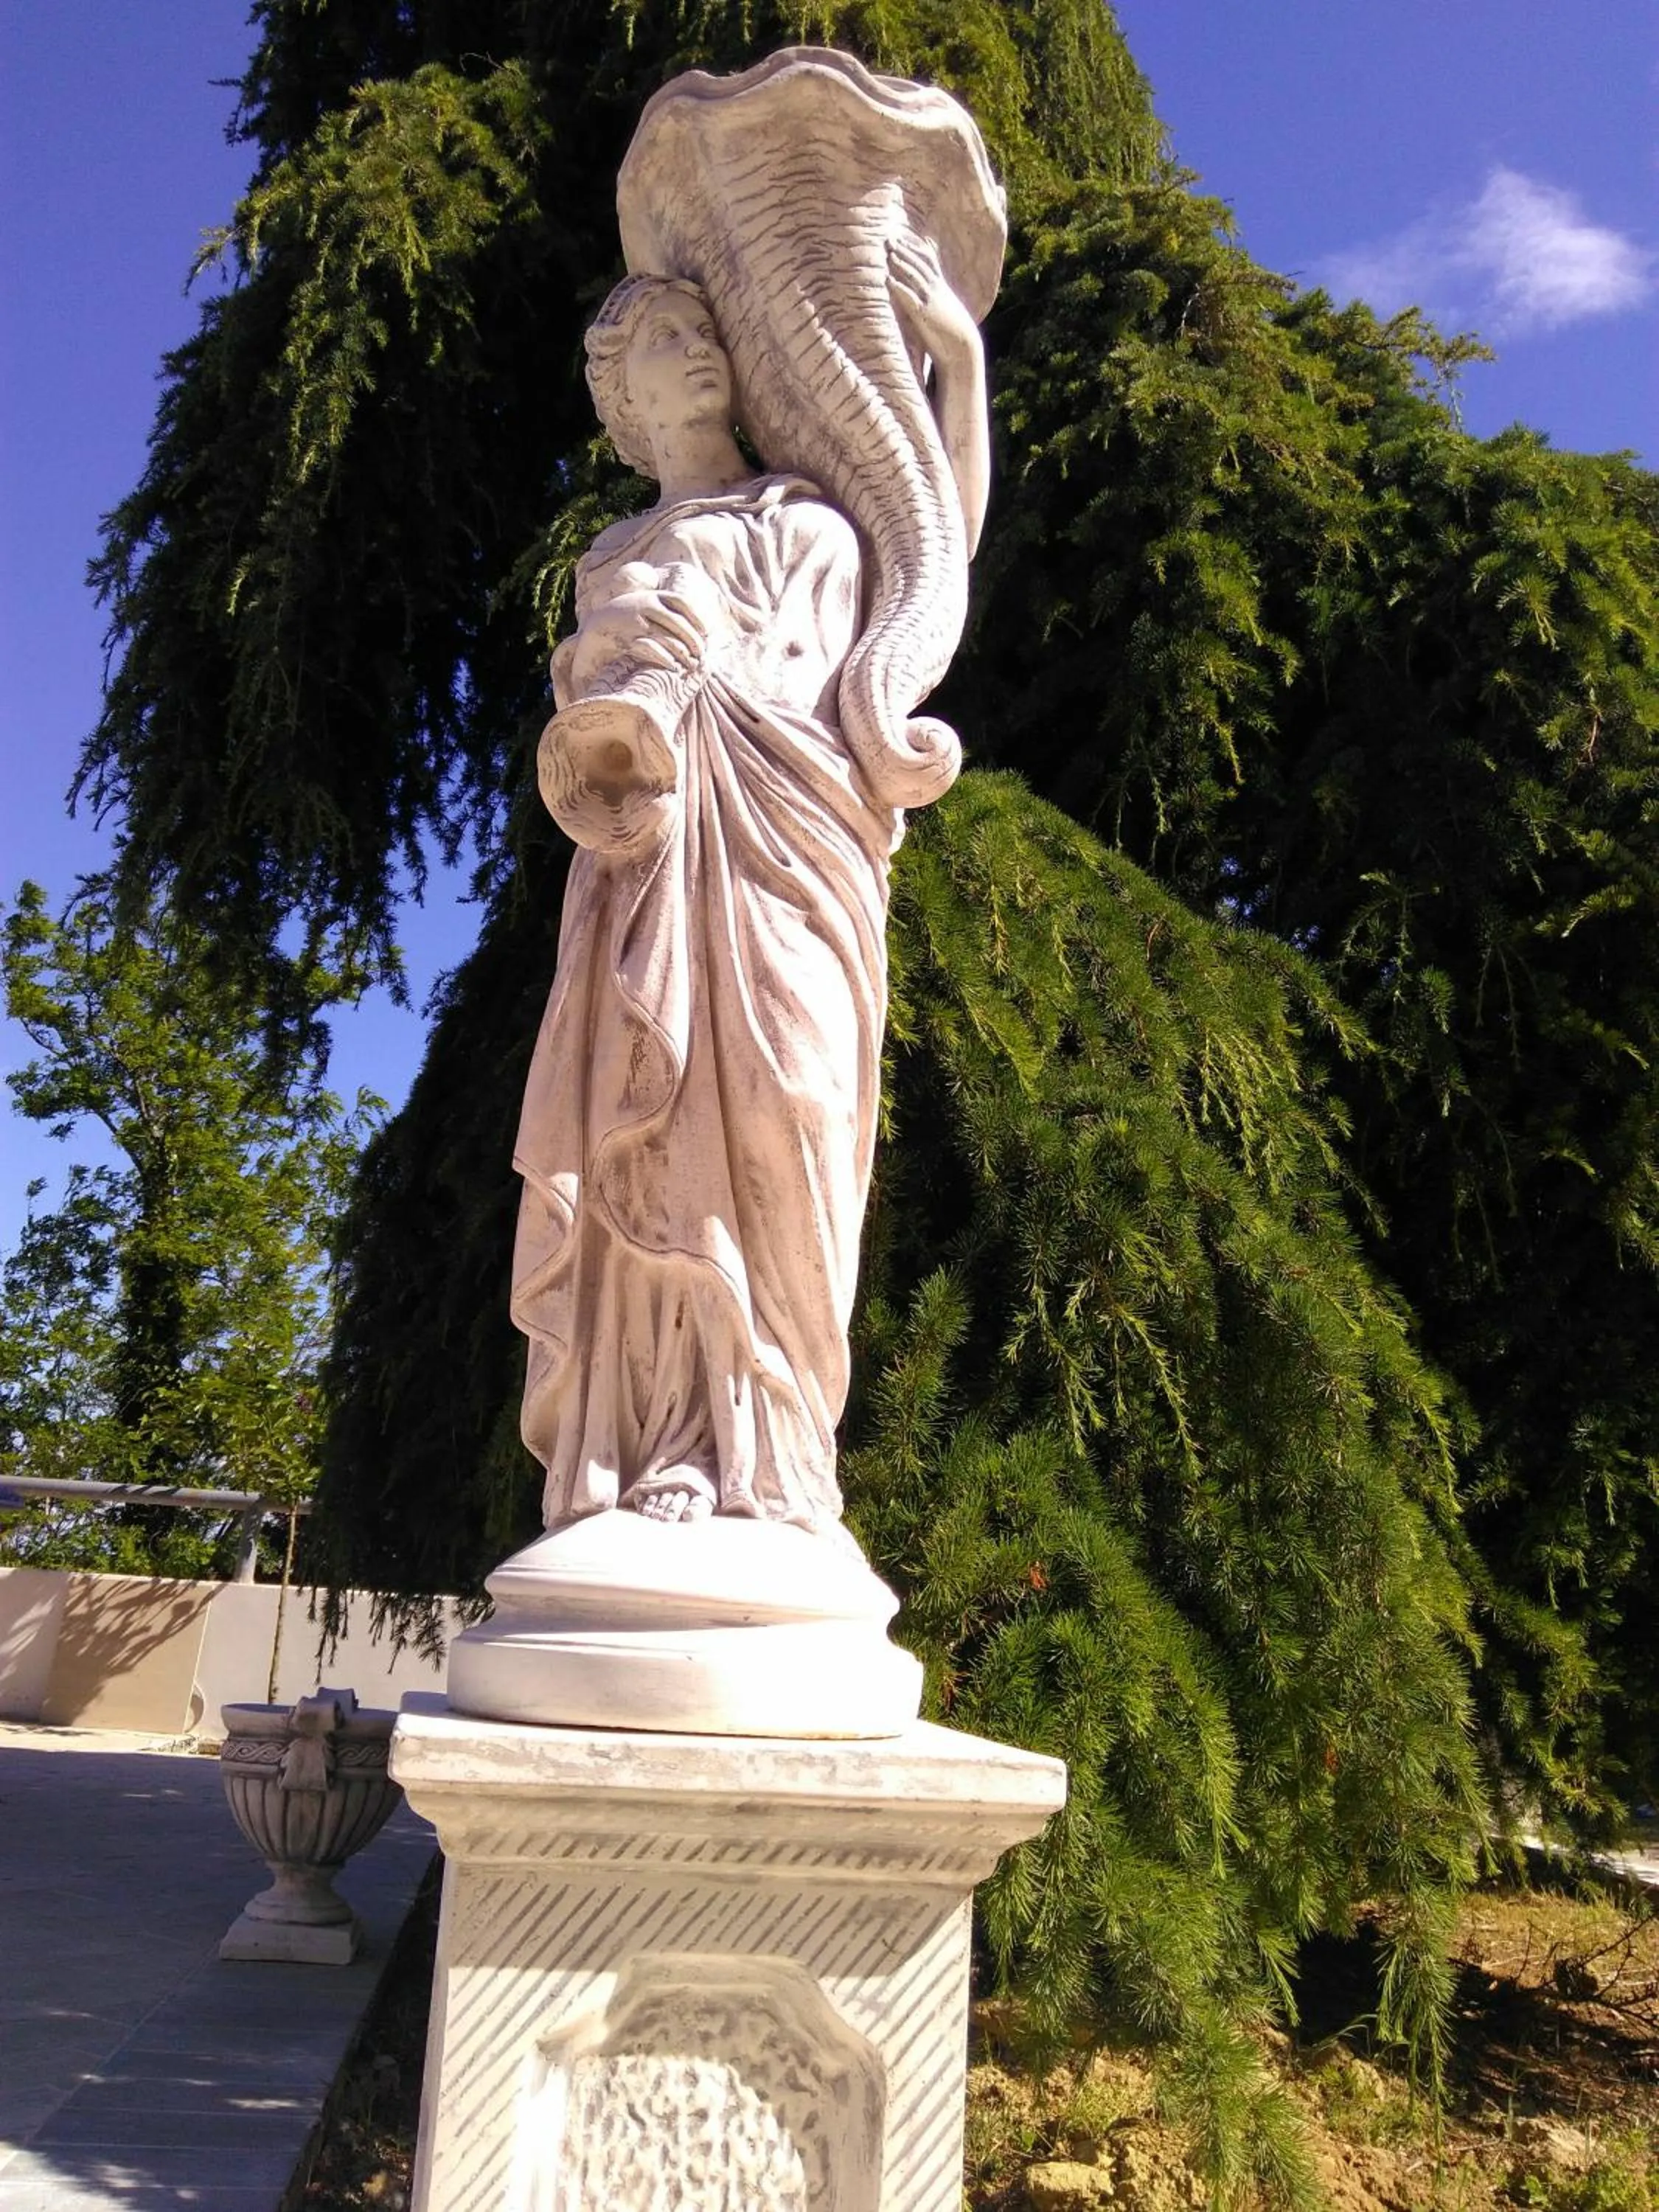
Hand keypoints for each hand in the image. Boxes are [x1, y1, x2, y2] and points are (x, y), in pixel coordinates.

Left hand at [887, 233, 976, 363]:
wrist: (963, 349)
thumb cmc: (954, 334)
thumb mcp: (947, 311)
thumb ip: (938, 301)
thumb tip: (931, 300)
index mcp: (942, 288)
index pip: (929, 260)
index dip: (916, 248)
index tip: (904, 238)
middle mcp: (937, 290)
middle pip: (919, 263)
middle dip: (905, 250)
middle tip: (890, 239)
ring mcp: (930, 301)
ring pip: (914, 276)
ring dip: (901, 263)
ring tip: (889, 254)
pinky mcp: (923, 315)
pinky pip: (909, 297)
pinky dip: (898, 286)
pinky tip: (888, 280)